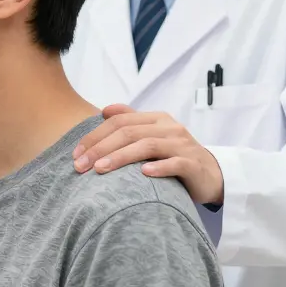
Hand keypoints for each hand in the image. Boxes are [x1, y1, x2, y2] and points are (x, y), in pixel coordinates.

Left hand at [73, 104, 223, 204]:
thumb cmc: (172, 155)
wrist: (210, 175)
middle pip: (129, 133)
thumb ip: (130, 122)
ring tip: (100, 169)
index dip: (94, 136)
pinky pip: (176, 164)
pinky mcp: (194, 164)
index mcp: (156, 119)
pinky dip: (159, 168)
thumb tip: (104, 111)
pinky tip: (143, 174)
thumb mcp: (151, 136)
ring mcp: (183, 145)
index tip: (75, 154)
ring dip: (121, 157)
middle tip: (80, 165)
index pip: (119, 122)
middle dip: (100, 148)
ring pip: (148, 146)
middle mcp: (169, 128)